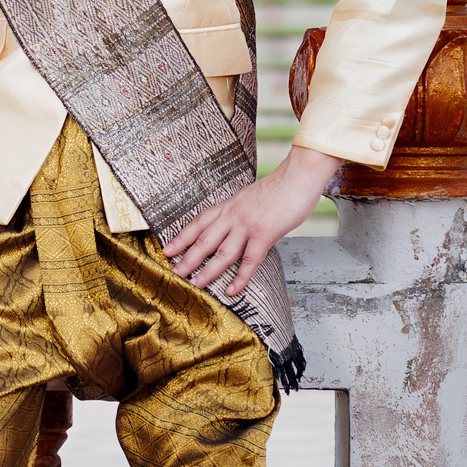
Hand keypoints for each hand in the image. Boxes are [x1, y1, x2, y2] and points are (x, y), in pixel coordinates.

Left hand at [162, 145, 336, 295]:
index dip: (181, 238)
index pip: (198, 223)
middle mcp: (233, 216)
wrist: (298, 177)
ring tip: (195, 284)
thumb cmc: (278, 189)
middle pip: (204, 240)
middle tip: (174, 273)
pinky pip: (249, 261)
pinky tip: (231, 290)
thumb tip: (230, 227)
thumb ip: (238, 213)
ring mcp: (248, 225)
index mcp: (228, 206)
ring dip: (207, 271)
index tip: (168, 250)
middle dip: (188, 259)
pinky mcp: (265, 234)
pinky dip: (239, 278)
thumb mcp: (249, 198)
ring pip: (222, 253)